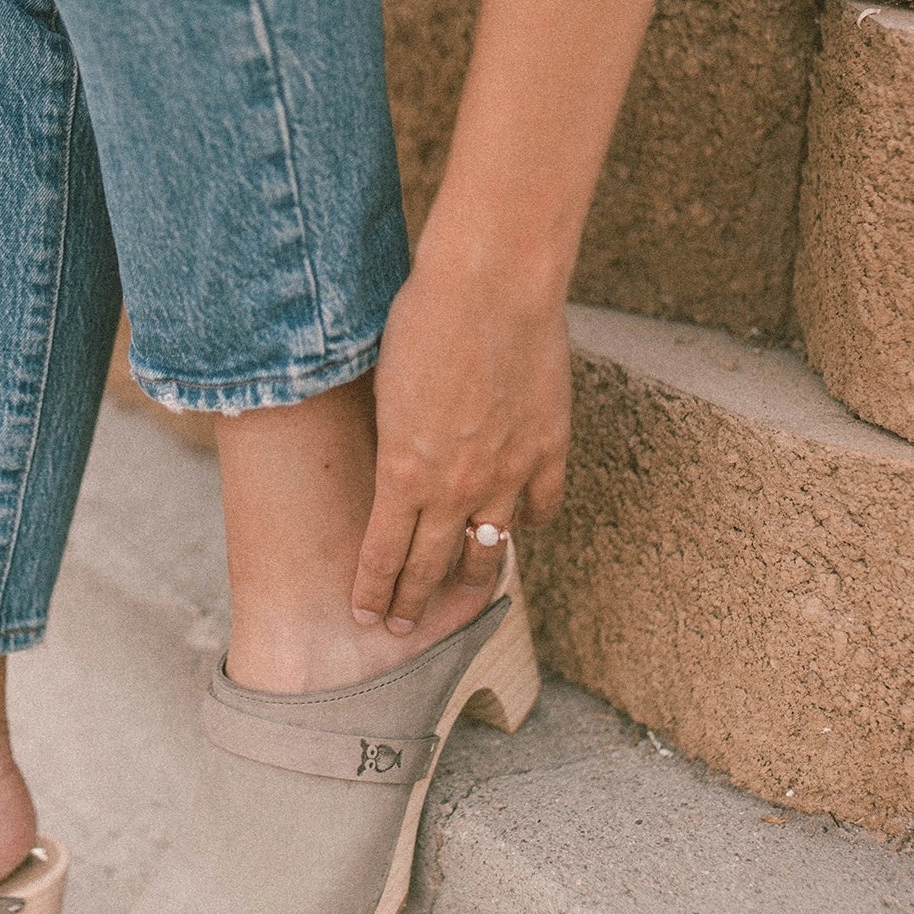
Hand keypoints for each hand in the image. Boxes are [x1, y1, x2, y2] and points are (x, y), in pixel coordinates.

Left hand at [351, 243, 571, 633]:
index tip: (365, 614)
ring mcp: (507, 473)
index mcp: (402, 472)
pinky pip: (540, 508)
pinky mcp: (548, 449)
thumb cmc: (420, 320)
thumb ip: (390, 441)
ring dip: (471, 579)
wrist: (489, 287)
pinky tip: (517, 531)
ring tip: (462, 599)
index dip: (373, 590)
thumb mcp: (382, 388)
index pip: (382, 554)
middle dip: (412, 602)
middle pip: (431, 566)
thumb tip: (392, 467)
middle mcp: (454, 487)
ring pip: (488, 550)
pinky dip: (527, 524)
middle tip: (401, 627)